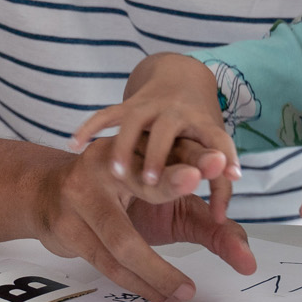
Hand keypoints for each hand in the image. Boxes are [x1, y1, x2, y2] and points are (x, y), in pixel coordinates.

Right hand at [30, 138, 256, 301]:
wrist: (48, 195)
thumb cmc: (122, 199)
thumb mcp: (171, 206)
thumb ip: (213, 228)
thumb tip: (249, 262)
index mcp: (141, 149)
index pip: (175, 151)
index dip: (196, 157)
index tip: (218, 162)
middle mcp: (109, 162)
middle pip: (145, 179)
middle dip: (171, 183)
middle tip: (196, 181)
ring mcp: (82, 193)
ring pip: (123, 239)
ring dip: (156, 270)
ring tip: (186, 290)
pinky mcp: (66, 226)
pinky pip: (106, 261)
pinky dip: (137, 282)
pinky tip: (160, 294)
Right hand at [71, 57, 240, 205]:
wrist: (181, 77)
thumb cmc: (197, 131)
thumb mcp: (213, 154)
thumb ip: (220, 188)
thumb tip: (224, 224)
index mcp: (204, 124)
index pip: (216, 139)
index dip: (222, 158)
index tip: (226, 177)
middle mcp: (177, 112)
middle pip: (167, 130)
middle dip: (159, 156)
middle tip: (149, 183)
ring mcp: (150, 106)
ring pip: (133, 120)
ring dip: (125, 145)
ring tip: (117, 172)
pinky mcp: (128, 106)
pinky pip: (106, 114)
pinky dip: (91, 127)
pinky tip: (75, 144)